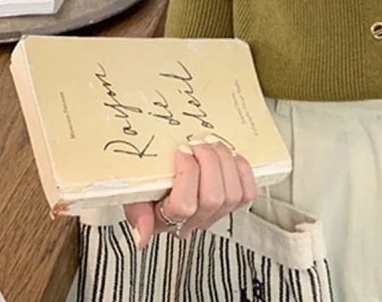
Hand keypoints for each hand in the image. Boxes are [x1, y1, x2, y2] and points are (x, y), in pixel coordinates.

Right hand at [124, 136, 257, 249]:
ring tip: (212, 144)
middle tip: (199, 143)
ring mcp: (216, 214)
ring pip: (232, 194)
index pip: (183, 206)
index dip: (187, 173)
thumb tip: (142, 238)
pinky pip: (247, 193)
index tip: (182, 150)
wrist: (163, 181)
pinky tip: (231, 157)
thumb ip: (137, 214)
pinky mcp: (233, 203)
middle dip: (209, 162)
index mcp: (166, 219)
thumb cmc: (149, 188)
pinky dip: (243, 171)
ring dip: (225, 162)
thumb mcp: (134, 196)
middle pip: (213, 198)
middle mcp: (194, 221)